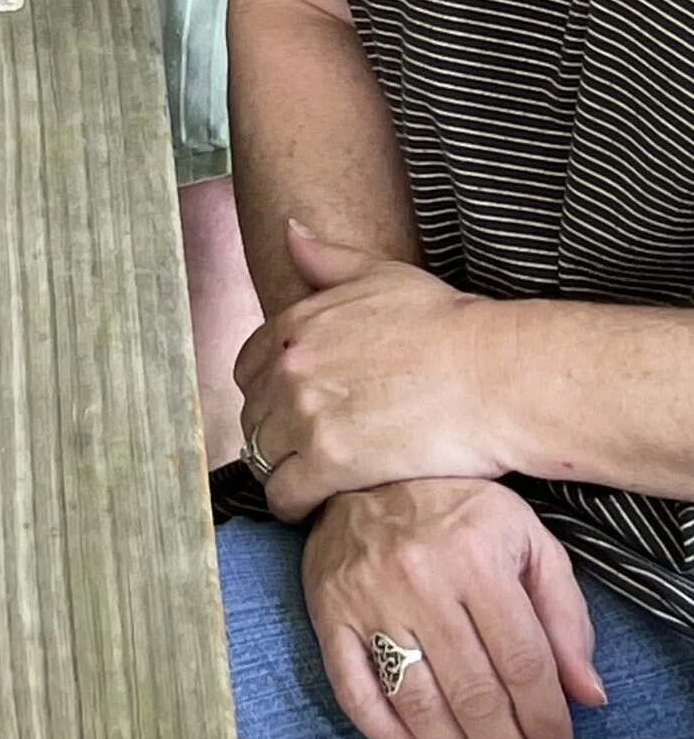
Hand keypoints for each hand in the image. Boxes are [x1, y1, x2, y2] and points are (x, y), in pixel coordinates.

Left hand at [240, 221, 510, 513]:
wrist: (492, 374)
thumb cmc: (448, 324)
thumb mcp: (382, 275)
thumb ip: (328, 260)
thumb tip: (291, 232)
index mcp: (297, 323)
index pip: (247, 367)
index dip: (265, 391)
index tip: (285, 409)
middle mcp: (291, 366)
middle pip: (252, 413)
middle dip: (271, 432)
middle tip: (299, 450)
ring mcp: (307, 414)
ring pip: (261, 455)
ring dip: (278, 469)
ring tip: (305, 480)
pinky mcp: (332, 462)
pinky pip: (285, 494)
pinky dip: (292, 504)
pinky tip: (312, 507)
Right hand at [300, 478, 601, 738]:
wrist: (364, 464)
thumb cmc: (455, 504)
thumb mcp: (524, 536)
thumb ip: (563, 613)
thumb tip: (589, 695)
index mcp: (475, 554)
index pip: (523, 662)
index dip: (547, 721)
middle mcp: (419, 576)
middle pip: (474, 694)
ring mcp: (367, 595)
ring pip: (418, 703)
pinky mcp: (326, 609)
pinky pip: (353, 689)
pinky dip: (385, 734)